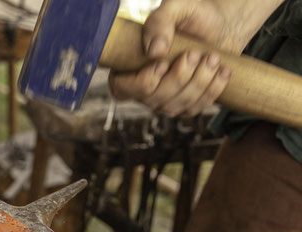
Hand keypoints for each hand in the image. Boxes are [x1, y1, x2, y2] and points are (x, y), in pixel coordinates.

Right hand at [108, 0, 280, 116]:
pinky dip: (211, 90)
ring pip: (175, 106)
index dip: (143, 82)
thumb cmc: (192, 14)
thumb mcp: (174, 9)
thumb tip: (154, 53)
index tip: (164, 62)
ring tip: (213, 58)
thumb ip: (159, 23)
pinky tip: (222, 71)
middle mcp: (140, 88)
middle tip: (195, 53)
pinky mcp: (183, 106)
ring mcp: (161, 100)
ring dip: (198, 82)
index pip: (122, 89)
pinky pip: (193, 109)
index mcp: (127, 65)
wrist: (218, 25)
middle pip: (153, 99)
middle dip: (179, 78)